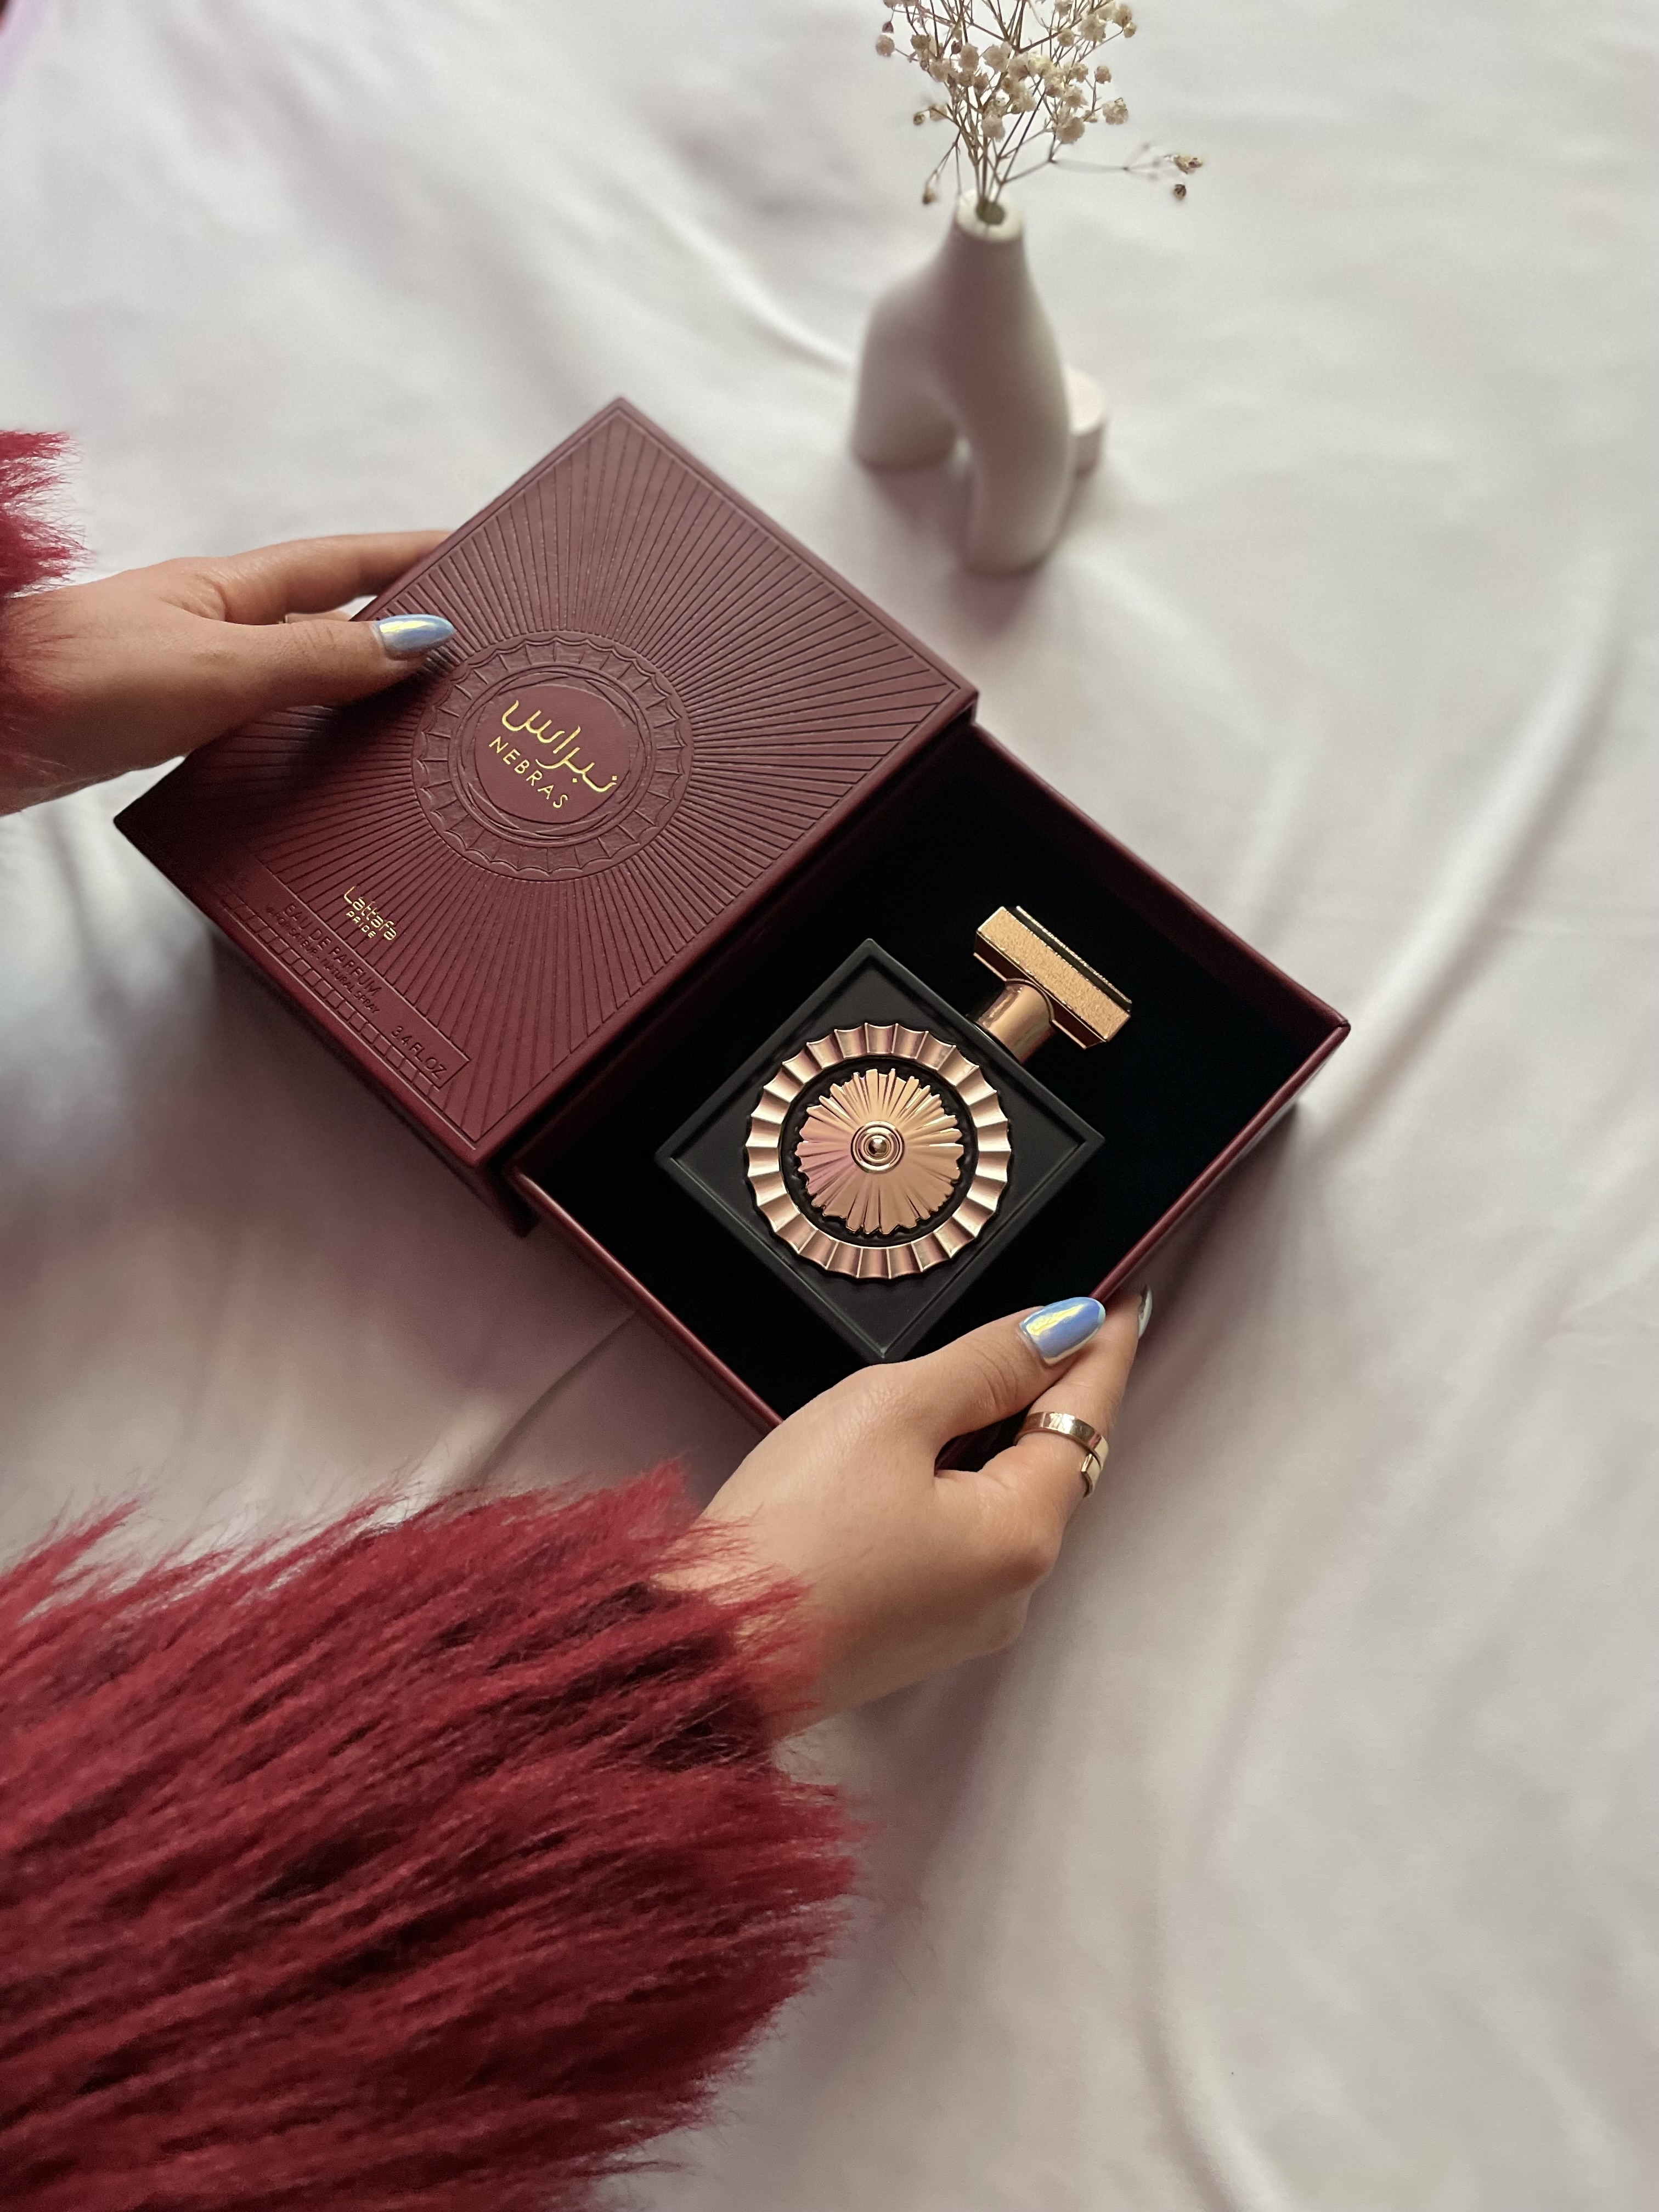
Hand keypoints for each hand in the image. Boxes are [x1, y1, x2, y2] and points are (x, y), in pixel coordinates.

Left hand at [0, 532, 451, 811]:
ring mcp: (189, 681)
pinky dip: (307, 743)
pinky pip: (262, 730)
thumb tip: (420, 642)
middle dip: (397, 633)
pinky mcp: (165, 734)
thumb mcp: (218, 667)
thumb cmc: (80, 680)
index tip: (470, 554)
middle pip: (326, 624)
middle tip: (469, 659)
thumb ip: (316, 660)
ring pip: (296, 683)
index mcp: (229, 594)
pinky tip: (328, 776)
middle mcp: (213, 630)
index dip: (406, 555)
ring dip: (355, 699)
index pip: (341, 564)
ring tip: (420, 727)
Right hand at [686, 1287, 1146, 1725]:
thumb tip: (1062, 1329)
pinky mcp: (921, 1629)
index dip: (1104, 1347)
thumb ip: (987, 1363)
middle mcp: (1014, 1589)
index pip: (1088, 1416)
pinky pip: (966, 1535)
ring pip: (1006, 1498)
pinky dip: (957, 1481)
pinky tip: (915, 1449)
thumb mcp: (890, 1412)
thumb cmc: (791, 1533)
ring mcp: (968, 1618)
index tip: (1125, 1296)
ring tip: (962, 1376)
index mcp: (1022, 1534)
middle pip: (1052, 1460)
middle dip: (1046, 1389)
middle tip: (1044, 1318)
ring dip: (994, 1435)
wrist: (706, 1647)